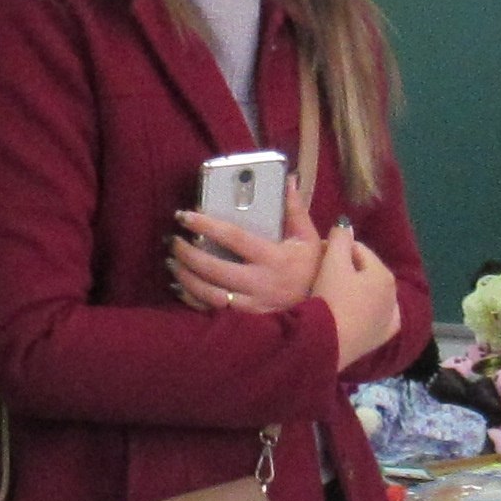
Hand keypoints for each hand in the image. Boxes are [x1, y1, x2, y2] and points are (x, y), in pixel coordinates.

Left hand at [171, 194, 327, 316]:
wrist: (328, 312)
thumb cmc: (312, 270)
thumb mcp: (308, 238)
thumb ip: (295, 209)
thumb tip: (288, 180)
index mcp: (274, 259)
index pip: (234, 238)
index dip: (207, 226)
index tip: (185, 216)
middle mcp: (260, 284)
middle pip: (215, 269)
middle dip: (188, 254)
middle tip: (173, 241)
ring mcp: (252, 306)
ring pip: (209, 294)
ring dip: (186, 278)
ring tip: (173, 262)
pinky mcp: (246, 321)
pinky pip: (213, 312)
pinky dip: (192, 300)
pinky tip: (181, 287)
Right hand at [316, 223, 402, 364]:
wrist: (327, 345)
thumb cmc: (330, 299)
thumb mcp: (332, 263)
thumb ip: (340, 239)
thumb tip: (346, 225)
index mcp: (383, 274)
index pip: (358, 249)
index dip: (335, 248)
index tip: (317, 257)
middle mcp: (393, 295)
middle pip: (366, 271)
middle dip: (347, 269)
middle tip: (322, 276)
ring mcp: (390, 318)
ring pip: (371, 294)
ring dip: (356, 289)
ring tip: (333, 295)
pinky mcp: (381, 338)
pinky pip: (376, 317)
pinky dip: (367, 312)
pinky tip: (356, 313)